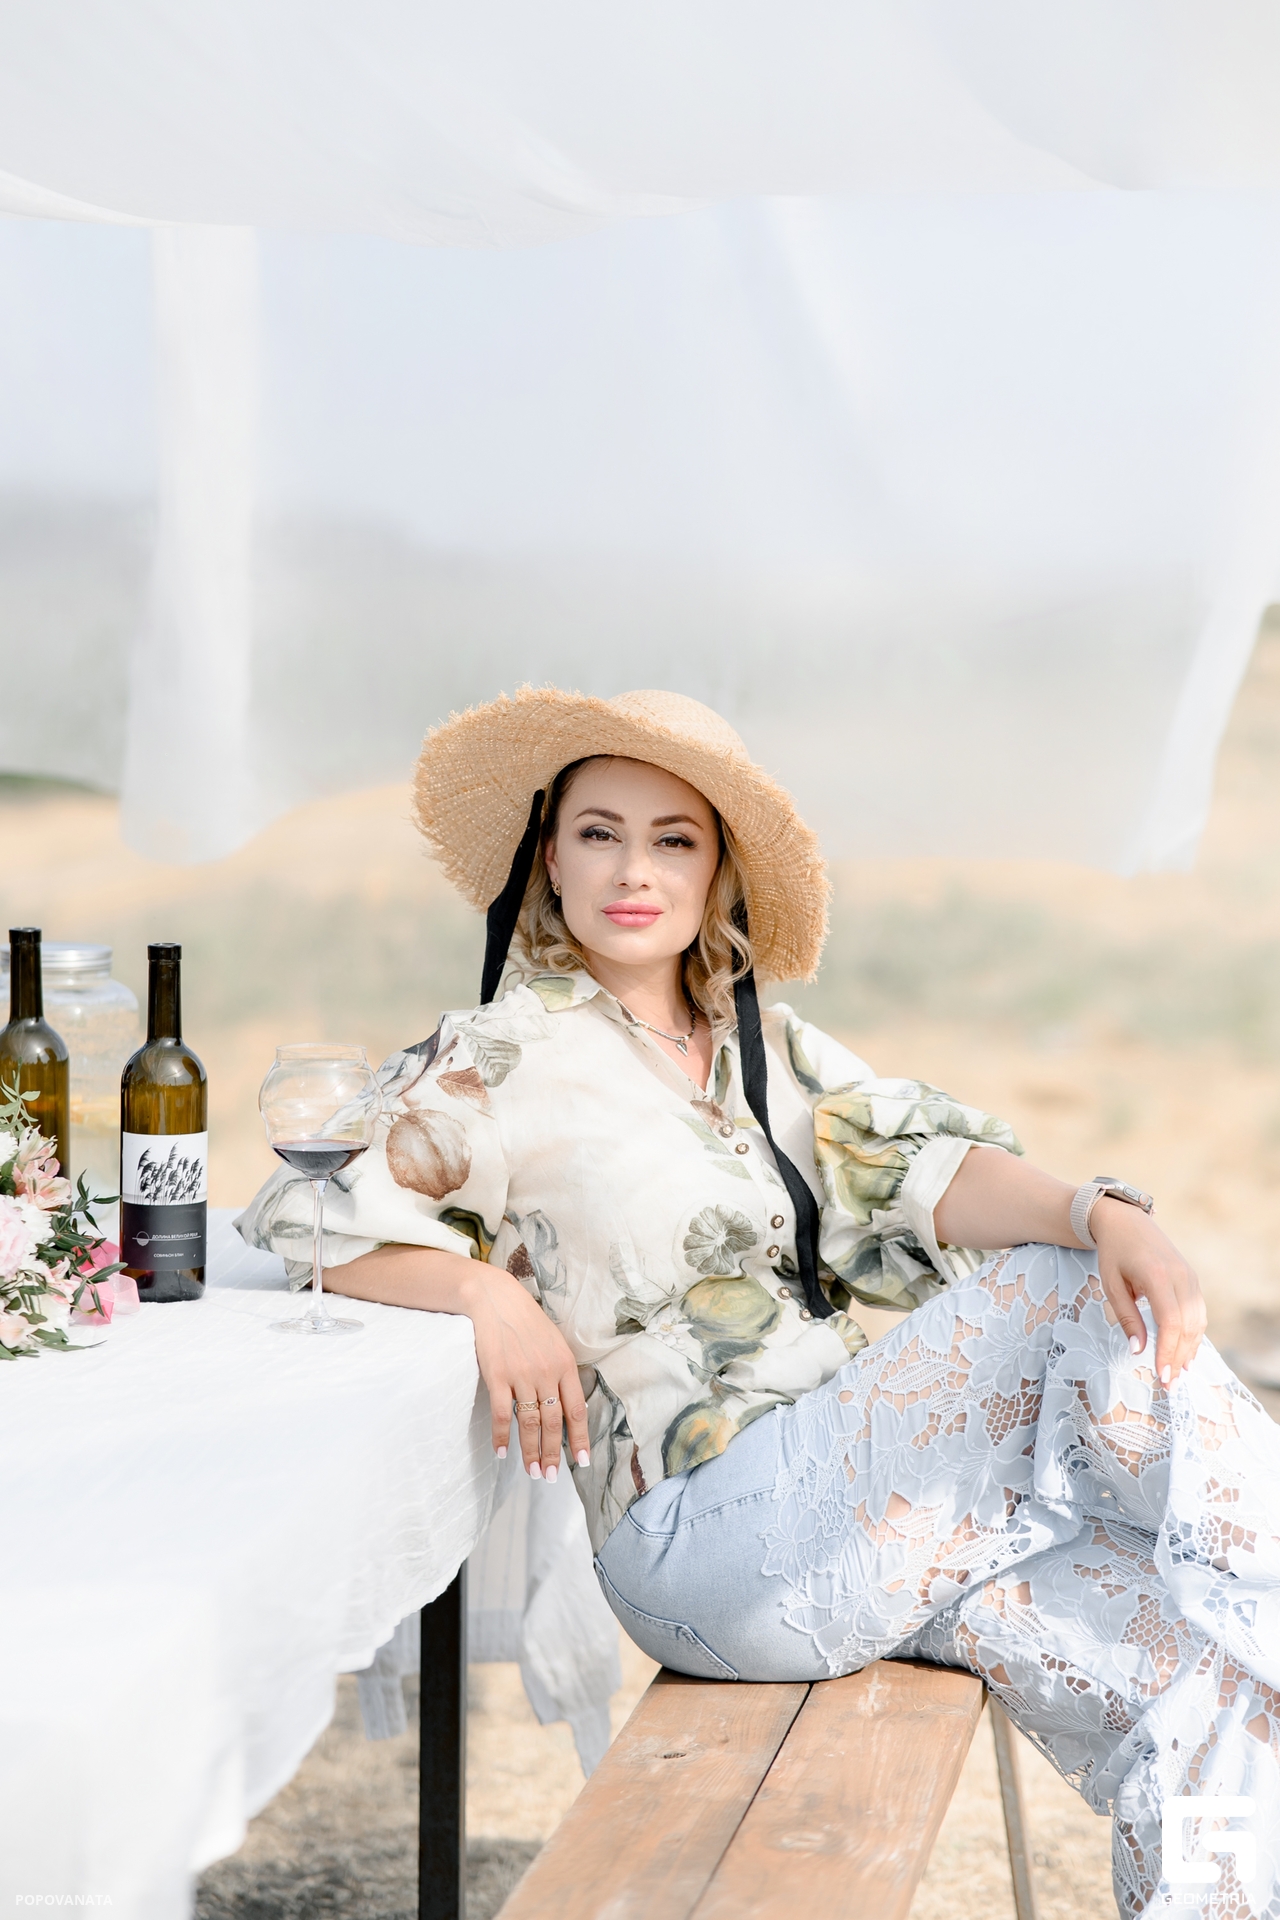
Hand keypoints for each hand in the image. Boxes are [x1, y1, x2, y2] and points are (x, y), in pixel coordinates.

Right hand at [463, 1267, 589, 1478]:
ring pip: (529, 1423)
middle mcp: (546, 1372)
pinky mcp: (497, 1375)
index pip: (576, 1410)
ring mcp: (521, 1375)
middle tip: (550, 1477)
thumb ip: (561, 1372)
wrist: (496, 1299)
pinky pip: (501, 1413)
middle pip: (553, 1423)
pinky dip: (502, 1436)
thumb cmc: (527, 1322)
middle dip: (553, 1454)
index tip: (580, 1462)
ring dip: (531, 1452)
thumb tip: (568, 1406)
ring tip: (532, 1471)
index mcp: (565, 1365)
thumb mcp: (554, 1342)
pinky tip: (503, 1452)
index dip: (579, 1439)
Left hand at [1090, 1198, 1205, 1386]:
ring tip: (1178, 1373)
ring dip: (1190, 1350)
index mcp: (1157, 1276)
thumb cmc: (1113, 1252)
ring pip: (1198, 1321)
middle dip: (1179, 1358)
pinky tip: (1185, 1352)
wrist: (1126, 1221)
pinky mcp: (1192, 1278)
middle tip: (1169, 1384)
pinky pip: (1198, 1311)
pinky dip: (1194, 1334)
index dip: (1168, 1352)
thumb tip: (1138, 1349)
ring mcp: (1190, 1276)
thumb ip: (1126, 1317)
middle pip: (1188, 1326)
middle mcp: (1180, 1276)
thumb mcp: (1111, 1284)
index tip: (1161, 1375)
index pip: (1171, 1322)